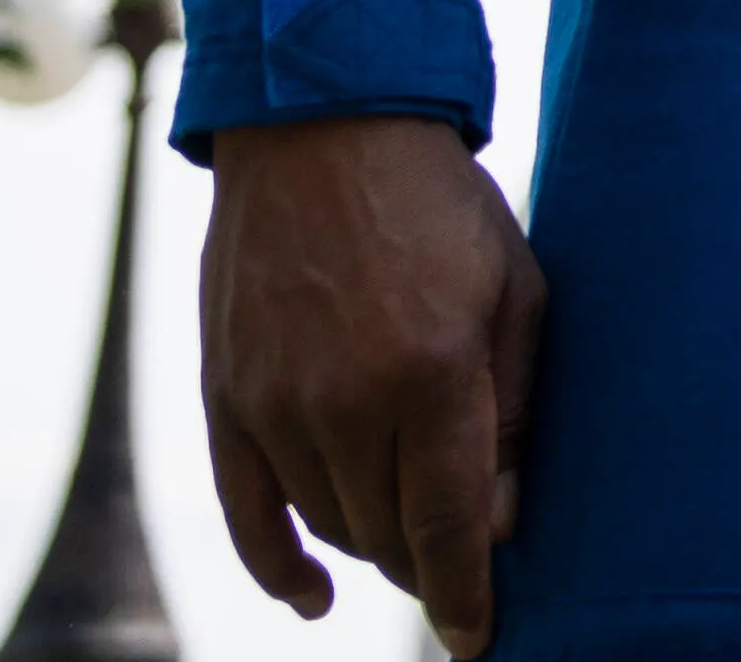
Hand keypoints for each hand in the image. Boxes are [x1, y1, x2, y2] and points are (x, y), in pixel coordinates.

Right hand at [199, 112, 545, 646]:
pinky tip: (315, 598)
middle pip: (388, 534)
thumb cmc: (443, 206)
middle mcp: (344, 402)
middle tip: (464, 560)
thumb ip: (515, 411)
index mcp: (432, 374)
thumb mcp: (517, 290)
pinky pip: (246, 515)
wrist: (325, 129)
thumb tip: (503, 521)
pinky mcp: (224, 398)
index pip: (449, 525)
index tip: (479, 638)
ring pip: (328, 526)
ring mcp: (274, 404)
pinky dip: (279, 566)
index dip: (465, 593)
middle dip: (430, 560)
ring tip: (413, 533)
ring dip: (372, 545)